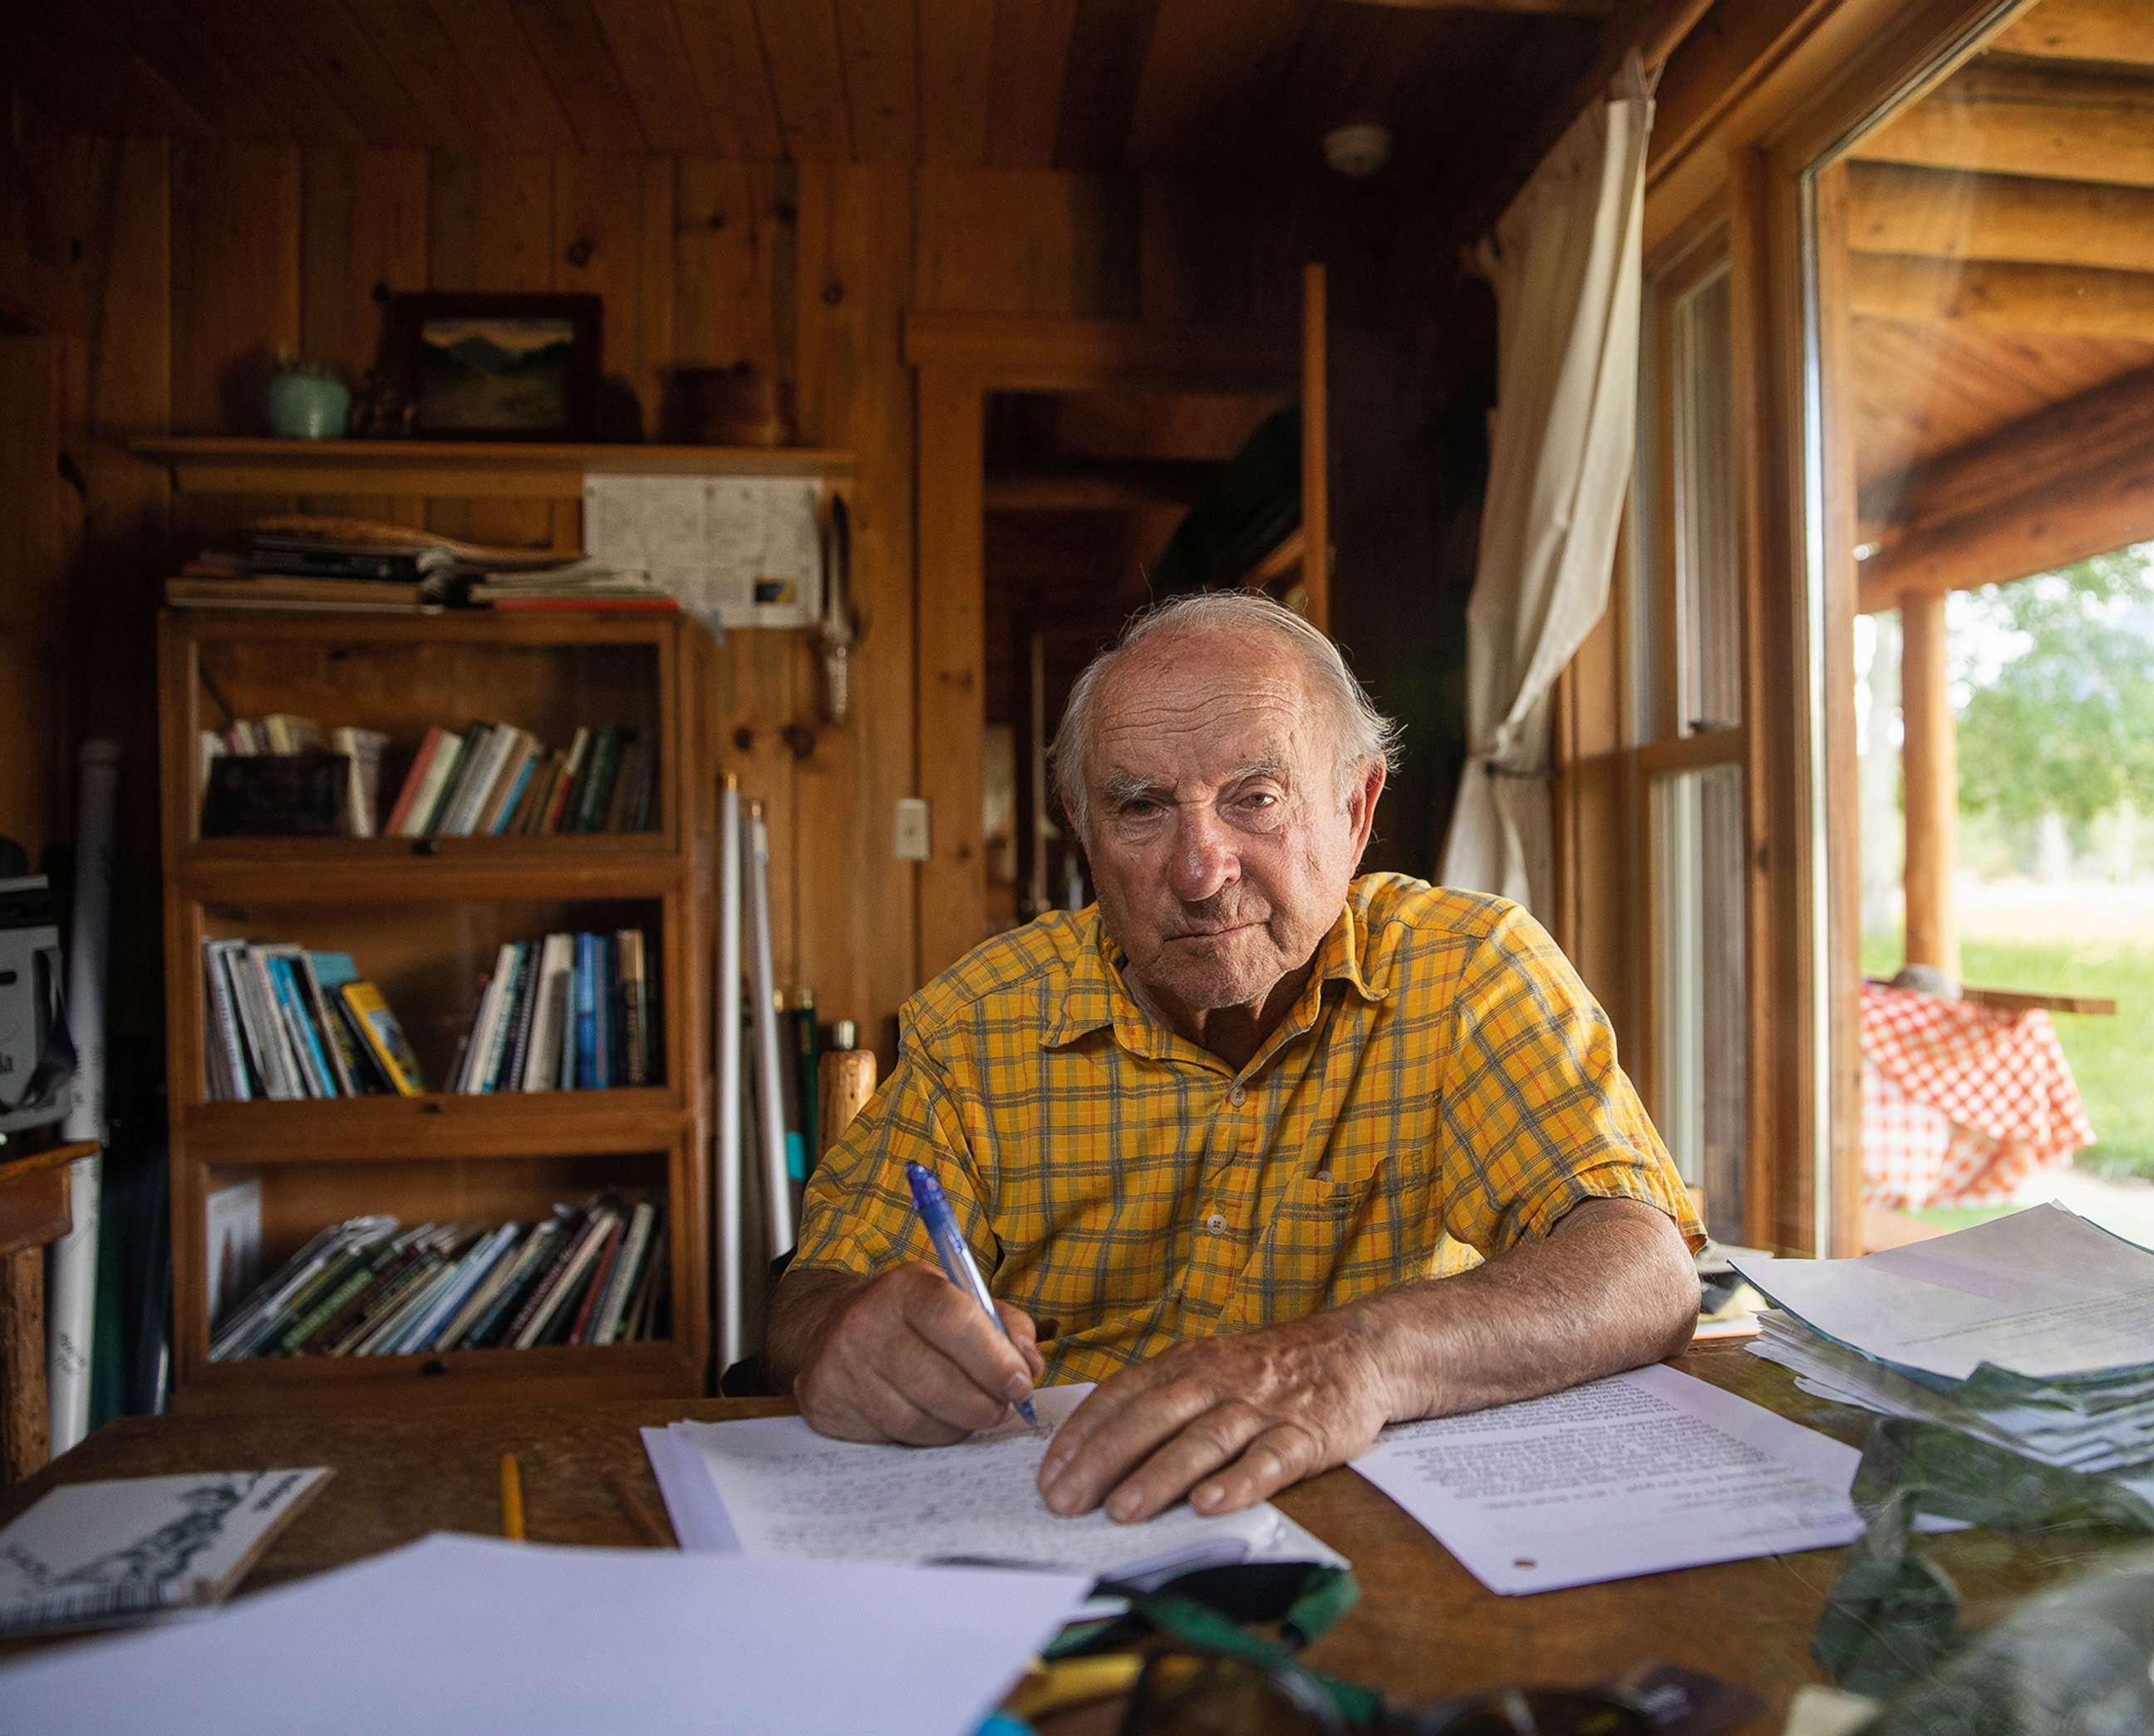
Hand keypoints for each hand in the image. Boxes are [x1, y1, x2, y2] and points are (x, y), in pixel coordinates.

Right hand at [792, 1263, 1044, 1445]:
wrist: (829, 1328)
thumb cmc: (910, 1317)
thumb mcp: (958, 1300)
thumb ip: (1005, 1326)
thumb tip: (1031, 1366)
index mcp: (905, 1287)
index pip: (955, 1322)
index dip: (995, 1361)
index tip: (1021, 1384)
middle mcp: (866, 1323)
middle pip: (936, 1382)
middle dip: (982, 1404)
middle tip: (1002, 1408)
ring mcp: (842, 1367)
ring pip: (916, 1420)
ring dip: (957, 1426)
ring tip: (970, 1414)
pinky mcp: (827, 1405)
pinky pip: (892, 1437)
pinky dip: (925, 1436)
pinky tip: (933, 1419)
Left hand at [1036, 1315, 1395, 1522]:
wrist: (1354, 1350)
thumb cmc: (1265, 1370)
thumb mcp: (1206, 1367)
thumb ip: (1157, 1400)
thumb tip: (1091, 1450)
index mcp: (1184, 1364)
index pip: (1119, 1396)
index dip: (1080, 1436)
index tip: (1047, 1476)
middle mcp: (1216, 1381)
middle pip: (1150, 1418)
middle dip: (1102, 1461)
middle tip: (1065, 1502)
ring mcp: (1260, 1407)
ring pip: (1202, 1440)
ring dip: (1160, 1476)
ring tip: (1122, 1511)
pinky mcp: (1304, 1434)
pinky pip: (1267, 1460)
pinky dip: (1238, 1483)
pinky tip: (1209, 1506)